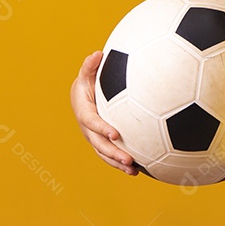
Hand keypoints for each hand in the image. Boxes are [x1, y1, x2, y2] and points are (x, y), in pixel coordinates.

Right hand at [70, 50, 138, 175]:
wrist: (85, 95)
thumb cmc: (89, 82)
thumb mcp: (87, 73)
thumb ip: (90, 66)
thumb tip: (97, 54)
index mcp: (84, 112)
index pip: (91, 122)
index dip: (102, 128)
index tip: (115, 133)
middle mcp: (88, 129)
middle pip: (99, 144)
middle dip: (112, 153)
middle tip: (128, 159)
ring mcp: (96, 137)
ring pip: (105, 154)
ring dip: (118, 163)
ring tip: (134, 171)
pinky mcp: (104, 142)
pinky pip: (112, 154)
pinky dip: (123, 163)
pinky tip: (140, 170)